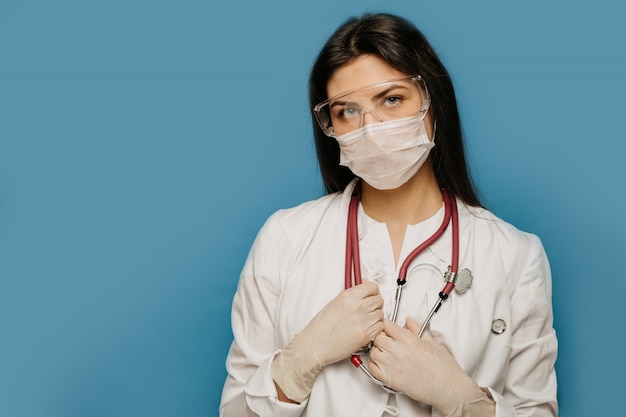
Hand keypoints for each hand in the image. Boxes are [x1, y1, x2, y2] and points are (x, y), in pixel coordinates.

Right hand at [272, 280, 383, 401]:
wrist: (315, 345)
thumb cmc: (321, 327)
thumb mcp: (334, 303)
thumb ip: (351, 296)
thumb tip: (363, 290)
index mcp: (348, 296)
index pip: (373, 287)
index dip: (372, 291)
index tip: (370, 295)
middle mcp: (357, 306)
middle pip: (379, 300)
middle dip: (374, 305)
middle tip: (367, 310)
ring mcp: (363, 321)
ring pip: (381, 314)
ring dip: (375, 318)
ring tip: (364, 322)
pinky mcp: (366, 335)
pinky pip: (380, 327)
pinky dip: (376, 329)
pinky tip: (366, 330)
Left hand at [368, 317, 494, 416]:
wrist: (447, 388)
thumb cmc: (444, 367)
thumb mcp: (432, 342)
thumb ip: (417, 328)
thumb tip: (408, 320)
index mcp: (409, 339)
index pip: (387, 325)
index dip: (387, 325)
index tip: (389, 329)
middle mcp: (398, 351)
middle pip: (378, 337)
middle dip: (381, 337)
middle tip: (387, 341)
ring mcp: (392, 365)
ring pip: (373, 352)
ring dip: (377, 350)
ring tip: (385, 353)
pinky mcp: (389, 379)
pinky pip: (372, 368)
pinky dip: (373, 364)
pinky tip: (381, 364)